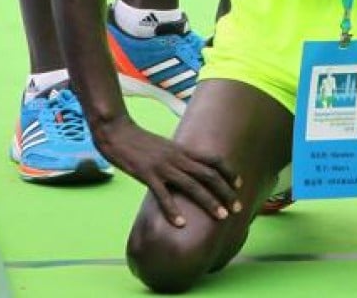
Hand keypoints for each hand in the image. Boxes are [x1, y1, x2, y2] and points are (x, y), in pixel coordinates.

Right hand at [93, 115, 242, 226]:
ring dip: (209, 202)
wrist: (117, 132)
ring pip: (192, 185)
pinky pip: (163, 194)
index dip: (229, 171)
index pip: (213, 159)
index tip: (239, 184)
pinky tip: (181, 224)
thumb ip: (178, 157)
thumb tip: (189, 169)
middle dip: (226, 192)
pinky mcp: (146, 174)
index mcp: (183, 150)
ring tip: (221, 216)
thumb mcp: (165, 147)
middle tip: (238, 208)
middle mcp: (177, 158)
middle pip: (208, 175)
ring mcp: (163, 166)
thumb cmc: (139, 141)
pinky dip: (173, 209)